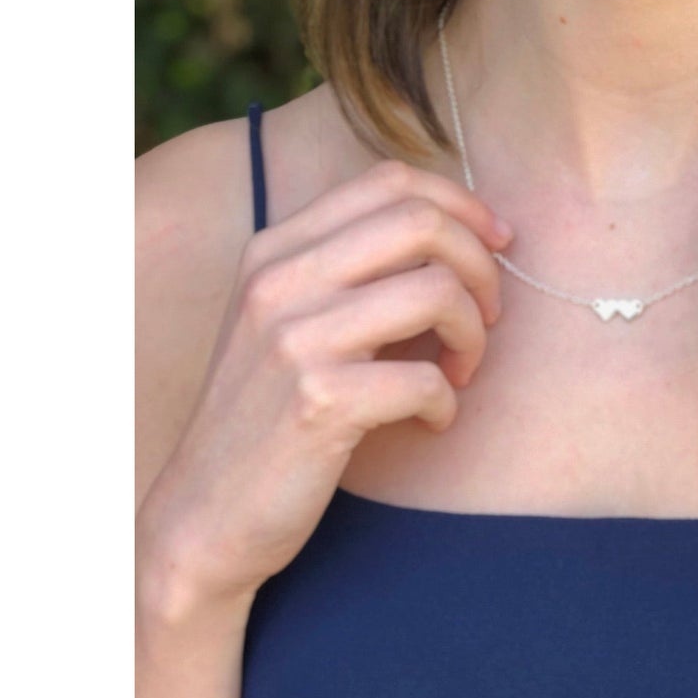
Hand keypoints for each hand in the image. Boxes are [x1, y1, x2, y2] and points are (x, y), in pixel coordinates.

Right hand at [141, 159, 511, 612]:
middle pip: (422, 223)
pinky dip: (447, 402)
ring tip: (460, 370)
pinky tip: (431, 420)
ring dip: (473, 334)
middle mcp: (279, 280)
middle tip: (488, 315)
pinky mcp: (317, 402)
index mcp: (275, 248)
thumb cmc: (268, 413)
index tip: (496, 243)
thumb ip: (352, 267)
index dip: (461, 203)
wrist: (201, 517)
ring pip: (436, 291)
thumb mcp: (289, 318)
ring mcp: (294, 339)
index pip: (390, 180)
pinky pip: (425, 379)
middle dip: (481, 266)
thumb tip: (464, 229)